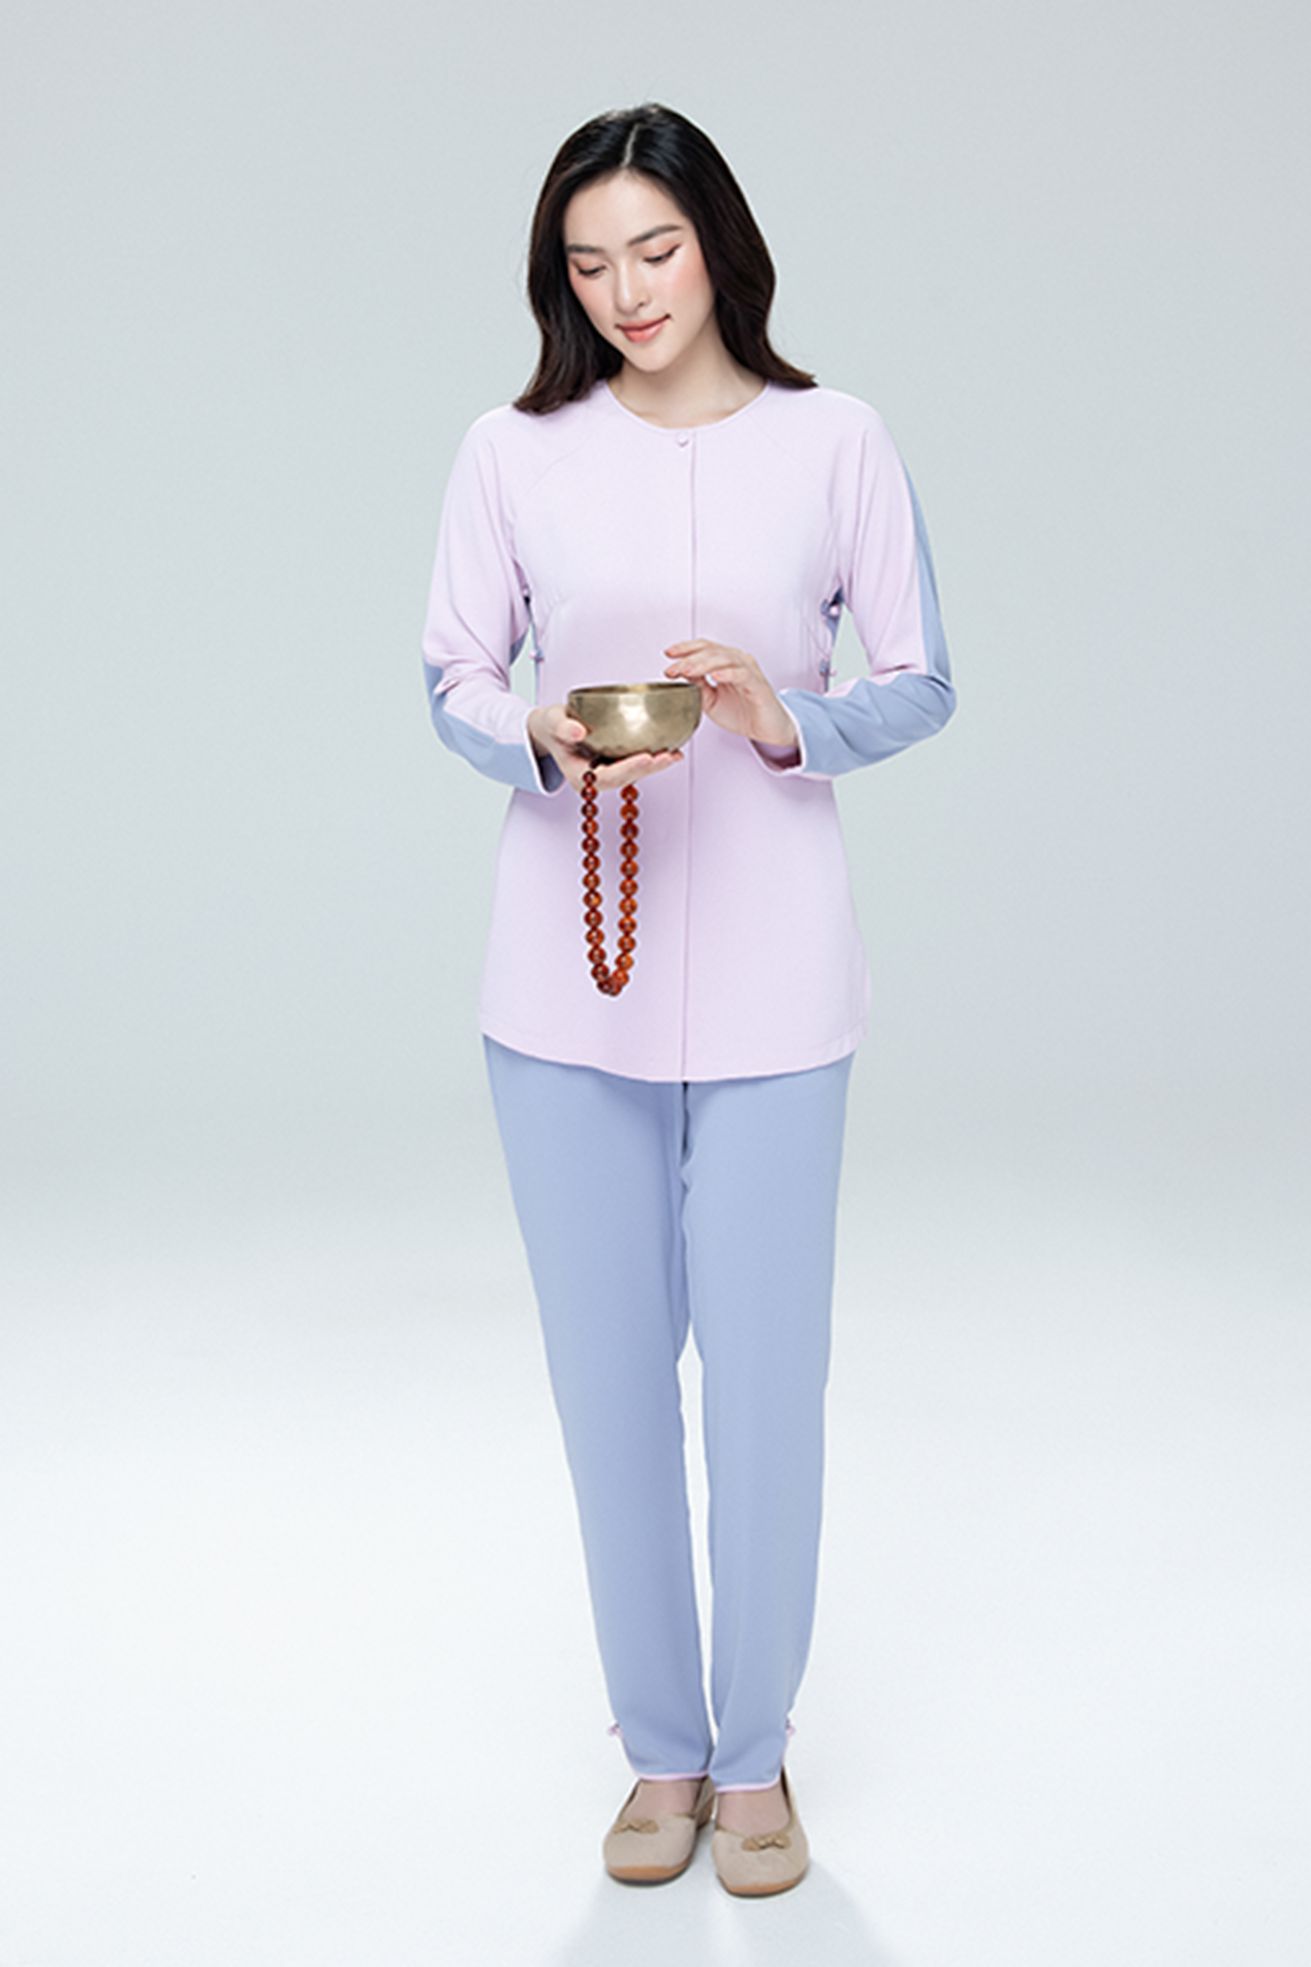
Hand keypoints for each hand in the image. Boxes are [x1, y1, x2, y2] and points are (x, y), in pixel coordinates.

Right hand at [526, 703, 685, 791]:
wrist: (553, 728)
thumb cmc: (552, 725)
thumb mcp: (552, 722)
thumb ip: (563, 727)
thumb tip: (579, 731)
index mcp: (580, 776)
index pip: (606, 777)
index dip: (627, 769)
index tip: (645, 757)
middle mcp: (596, 780)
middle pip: (626, 778)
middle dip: (648, 769)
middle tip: (668, 756)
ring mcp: (607, 773)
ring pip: (634, 773)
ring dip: (656, 765)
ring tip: (675, 755)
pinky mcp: (616, 764)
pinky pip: (636, 763)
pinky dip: (653, 757)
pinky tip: (671, 749)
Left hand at [663, 640, 798, 747]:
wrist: (767, 730)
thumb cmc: (743, 713)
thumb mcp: (711, 701)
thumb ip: (698, 686)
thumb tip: (680, 673)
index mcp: (726, 662)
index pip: (704, 647)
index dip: (686, 648)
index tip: (668, 653)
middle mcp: (738, 662)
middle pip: (711, 651)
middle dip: (689, 659)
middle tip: (673, 668)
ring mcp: (749, 671)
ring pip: (724, 659)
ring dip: (703, 663)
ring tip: (688, 670)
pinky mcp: (758, 685)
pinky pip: (742, 674)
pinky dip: (728, 673)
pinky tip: (715, 676)